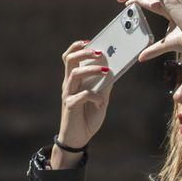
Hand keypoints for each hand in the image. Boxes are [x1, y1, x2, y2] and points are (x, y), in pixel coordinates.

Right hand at [54, 39, 113, 164]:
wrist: (78, 139)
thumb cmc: (87, 118)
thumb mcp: (101, 100)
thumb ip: (104, 86)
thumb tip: (113, 71)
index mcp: (73, 80)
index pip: (70, 57)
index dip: (78, 46)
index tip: (91, 41)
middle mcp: (68, 85)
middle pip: (69, 60)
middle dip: (84, 52)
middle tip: (99, 52)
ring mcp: (67, 95)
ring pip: (74, 74)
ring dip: (92, 70)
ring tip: (106, 71)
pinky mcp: (69, 106)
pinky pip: (82, 95)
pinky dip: (94, 96)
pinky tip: (100, 102)